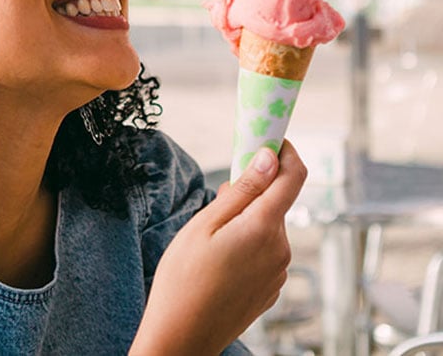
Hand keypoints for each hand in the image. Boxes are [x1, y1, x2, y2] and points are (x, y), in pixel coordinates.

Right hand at [130, 140, 306, 355]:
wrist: (182, 338)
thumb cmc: (184, 278)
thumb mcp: (206, 224)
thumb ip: (243, 190)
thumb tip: (269, 157)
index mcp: (265, 227)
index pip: (293, 175)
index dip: (285, 151)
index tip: (268, 140)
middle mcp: (280, 248)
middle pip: (277, 201)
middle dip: (255, 189)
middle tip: (221, 195)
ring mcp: (278, 270)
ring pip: (270, 225)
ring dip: (250, 217)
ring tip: (214, 234)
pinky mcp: (271, 286)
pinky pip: (267, 249)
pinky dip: (250, 239)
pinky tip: (222, 256)